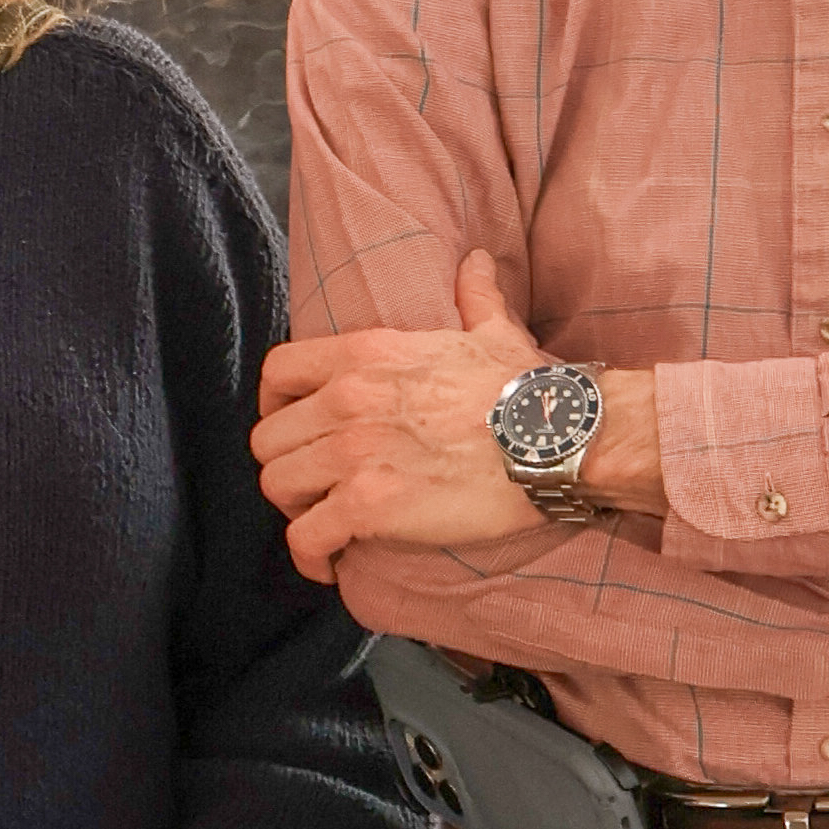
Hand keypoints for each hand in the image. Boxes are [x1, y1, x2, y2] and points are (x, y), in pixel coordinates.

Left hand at [253, 254, 541, 578]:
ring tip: (324, 523)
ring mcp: (353, 452)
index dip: (275, 407)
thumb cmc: (529, 390)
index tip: (292, 430)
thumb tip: (478, 264)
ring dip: (295, 511)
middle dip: (286, 466)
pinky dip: (309, 556)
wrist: (560, 437)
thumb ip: (474, 297)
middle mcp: (348, 398)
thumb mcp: (495, 331)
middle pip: (268, 439)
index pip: (277, 372)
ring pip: (276, 487)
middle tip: (315, 488)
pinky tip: (328, 564)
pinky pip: (305, 537)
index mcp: (366, 354)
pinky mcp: (367, 504)